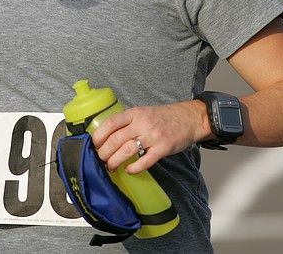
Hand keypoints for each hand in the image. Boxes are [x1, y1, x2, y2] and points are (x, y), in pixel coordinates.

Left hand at [92, 100, 211, 173]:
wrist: (189, 118)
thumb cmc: (164, 117)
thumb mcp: (144, 112)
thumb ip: (128, 122)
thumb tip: (108, 137)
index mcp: (135, 113)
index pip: (111, 123)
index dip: (99, 136)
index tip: (93, 145)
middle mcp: (142, 123)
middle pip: (116, 139)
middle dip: (104, 152)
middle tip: (100, 160)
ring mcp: (153, 136)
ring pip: (127, 150)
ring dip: (115, 161)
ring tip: (111, 167)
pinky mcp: (163, 148)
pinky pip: (145, 160)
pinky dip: (134, 168)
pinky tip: (129, 170)